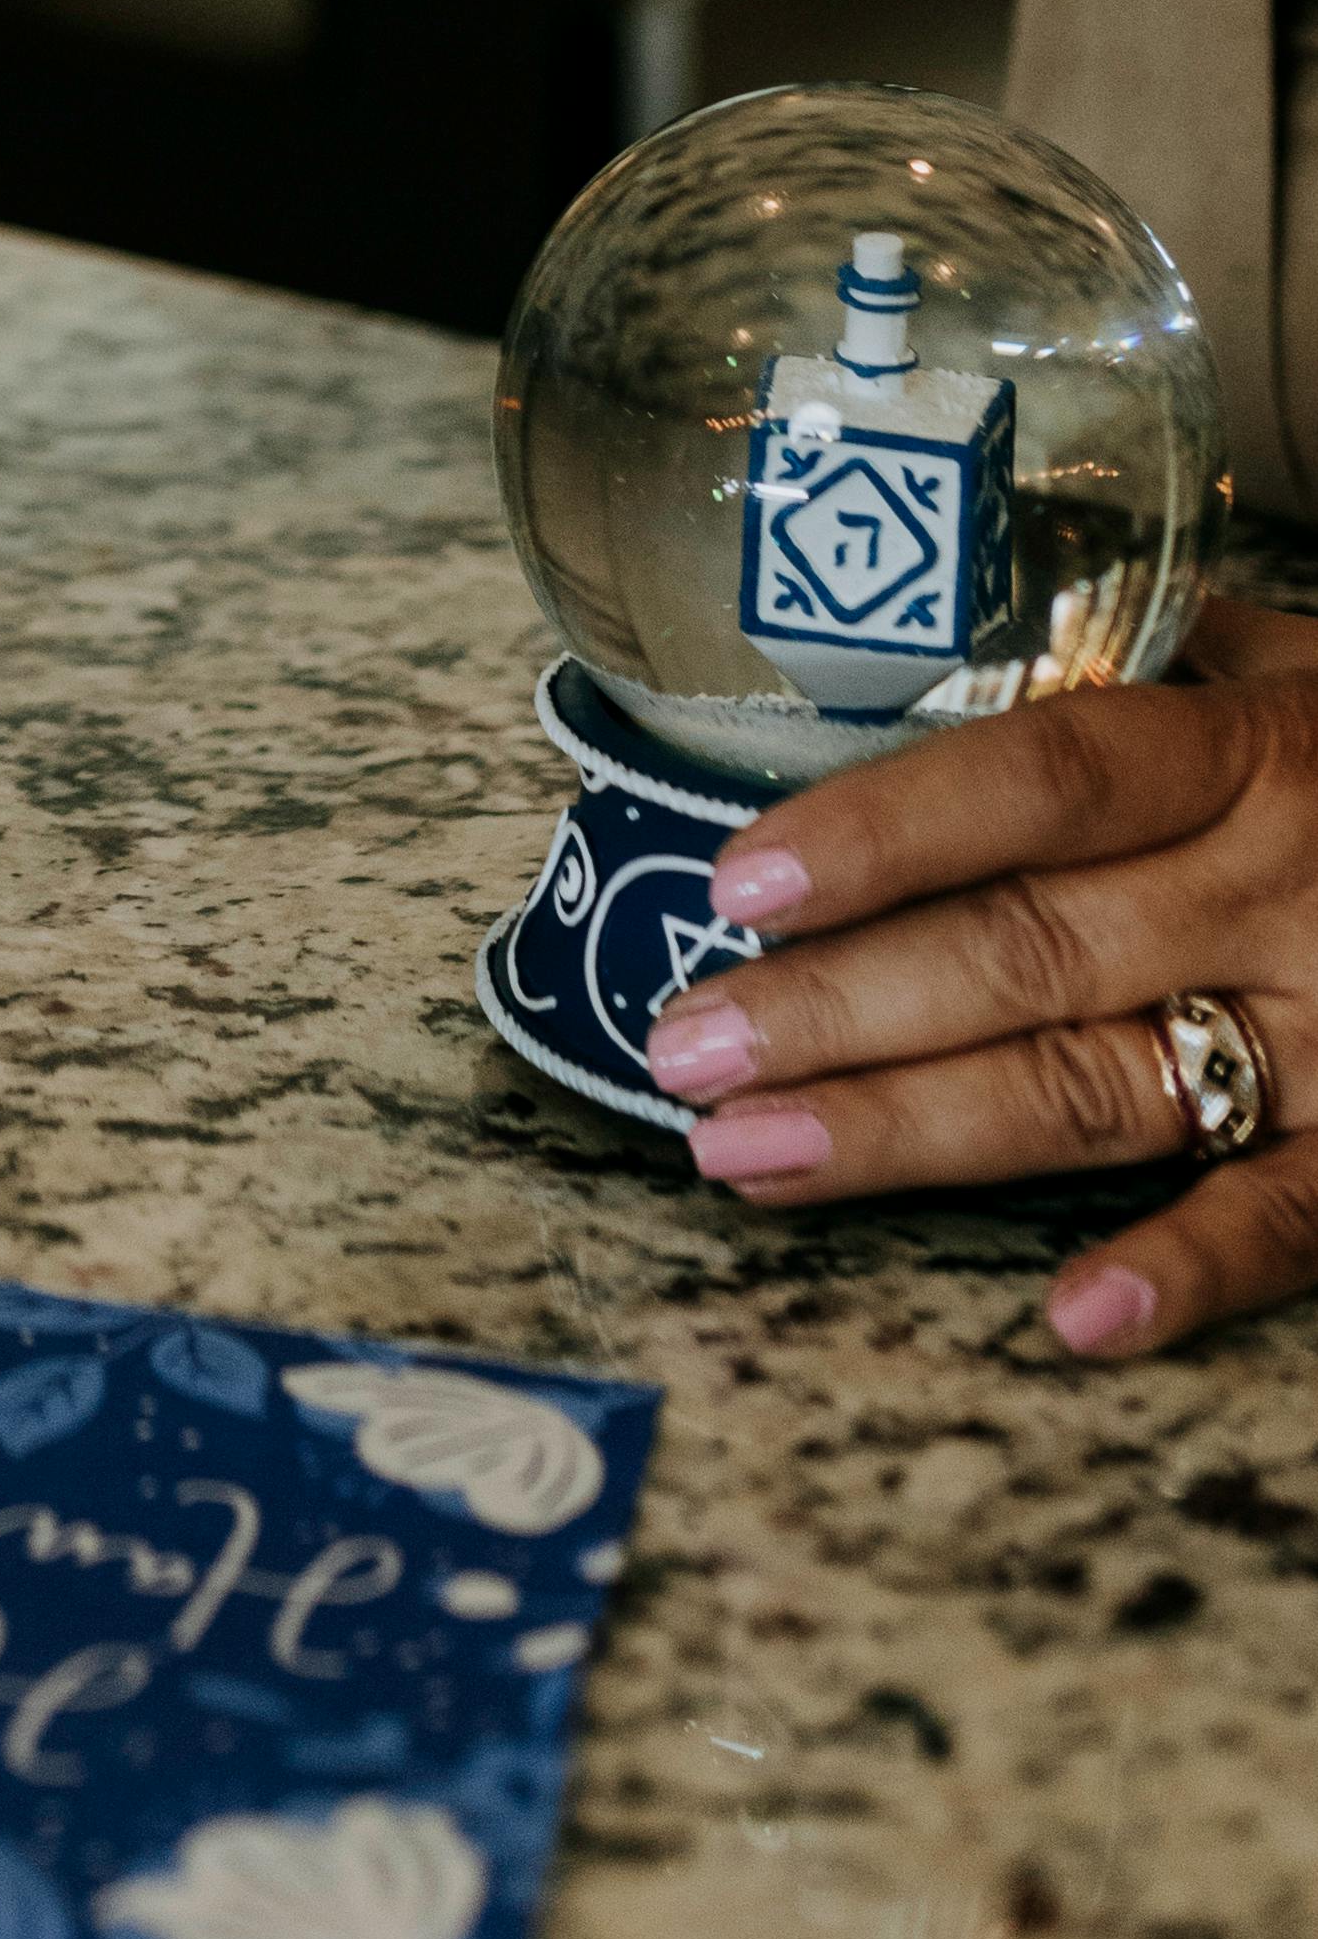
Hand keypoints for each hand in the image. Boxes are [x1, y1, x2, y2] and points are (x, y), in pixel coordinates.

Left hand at [642, 597, 1317, 1355]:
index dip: (887, 830)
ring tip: (752, 1163)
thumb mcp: (1289, 662)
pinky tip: (1070, 1317)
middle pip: (1033, 951)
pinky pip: (1291, 1220)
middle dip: (839, 1011)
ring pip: (1109, 1089)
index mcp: (1242, 745)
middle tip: (682, 1057)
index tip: (737, 881)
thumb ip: (1127, 658)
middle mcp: (1283, 885)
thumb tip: (922, 621)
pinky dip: (1185, 1270)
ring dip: (918, 1135)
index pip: (1040, 776)